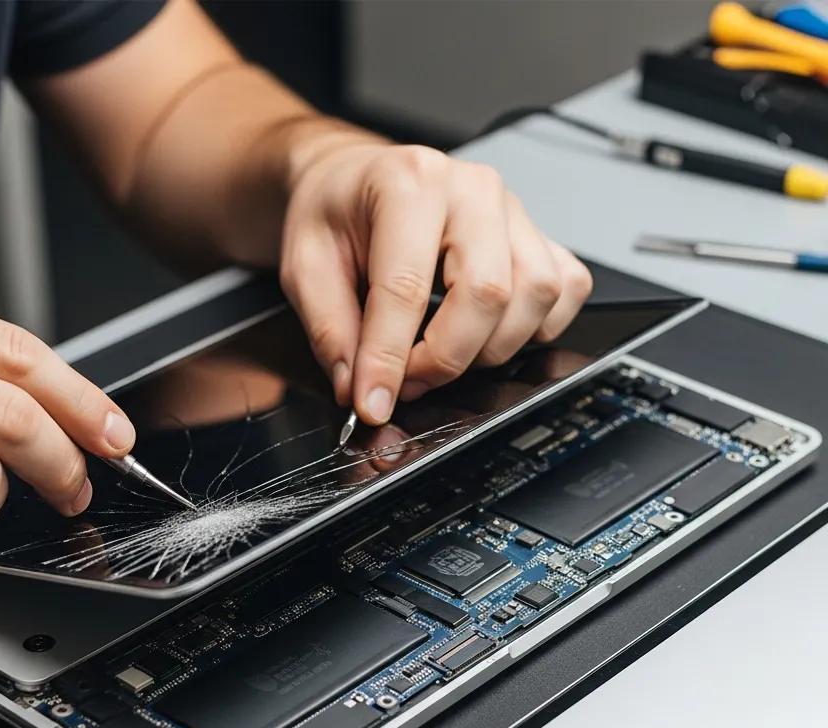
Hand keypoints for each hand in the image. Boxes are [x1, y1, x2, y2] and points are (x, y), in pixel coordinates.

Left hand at [279, 140, 593, 424]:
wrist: (357, 181)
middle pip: (487, 294)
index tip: (374, 402)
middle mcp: (472, 190)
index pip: (407, 288)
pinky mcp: (538, 235)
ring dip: (489, 349)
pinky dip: (534, 328)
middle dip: (445, 359)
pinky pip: (565, 289)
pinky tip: (489, 333)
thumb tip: (360, 389)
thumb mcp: (306, 267)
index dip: (389, 360)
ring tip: (440, 354)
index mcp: (409, 184)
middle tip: (406, 381)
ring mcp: (514, 211)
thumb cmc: (337, 212)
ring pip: (534, 297)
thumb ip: (331, 331)